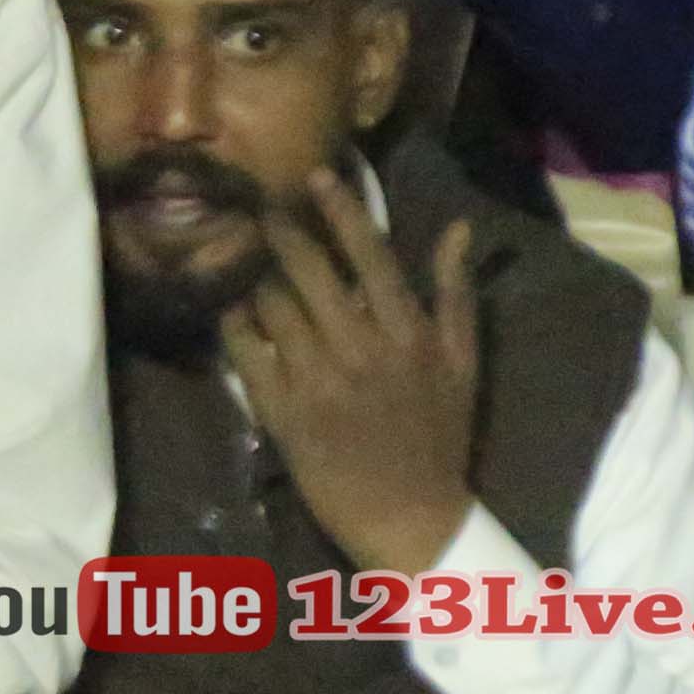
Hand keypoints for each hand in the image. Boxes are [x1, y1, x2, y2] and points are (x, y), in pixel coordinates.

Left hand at [220, 169, 482, 575]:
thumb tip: (458, 229)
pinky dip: (236, 325)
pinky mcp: (284, 413)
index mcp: (408, 333)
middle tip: (260, 208)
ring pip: (274, 306)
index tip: (314, 175)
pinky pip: (248, 353)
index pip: (370, 254)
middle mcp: (361, 349)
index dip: (339, 209)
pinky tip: (231, 309)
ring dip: (257, 276)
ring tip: (244, 259)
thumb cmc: (439, 437)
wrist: (412, 518)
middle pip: (310, 271)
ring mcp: (318, 381)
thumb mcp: (463, 364)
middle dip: (281, 232)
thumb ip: (456, 293)